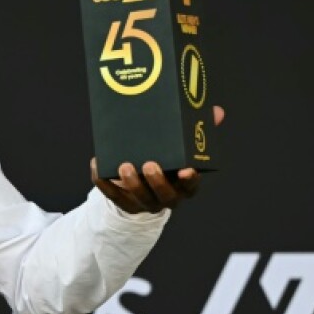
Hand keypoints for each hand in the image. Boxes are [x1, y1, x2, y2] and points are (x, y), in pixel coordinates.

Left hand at [92, 106, 224, 214]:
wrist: (142, 188)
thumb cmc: (167, 162)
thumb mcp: (181, 149)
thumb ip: (197, 132)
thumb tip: (216, 112)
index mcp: (182, 186)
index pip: (190, 187)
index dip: (189, 180)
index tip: (186, 169)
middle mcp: (166, 197)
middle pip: (164, 196)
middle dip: (157, 182)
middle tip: (150, 164)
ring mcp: (144, 202)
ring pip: (140, 198)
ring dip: (132, 184)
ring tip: (125, 166)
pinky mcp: (124, 201)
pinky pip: (112, 194)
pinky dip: (104, 182)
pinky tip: (97, 165)